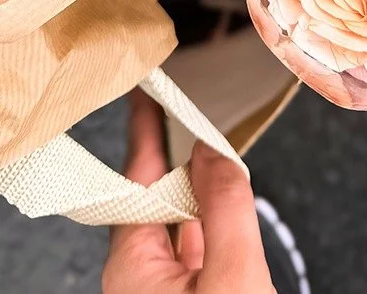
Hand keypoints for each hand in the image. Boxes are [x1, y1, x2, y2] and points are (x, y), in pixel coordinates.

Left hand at [102, 90, 275, 293]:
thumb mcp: (234, 276)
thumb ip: (225, 208)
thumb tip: (212, 150)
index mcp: (132, 268)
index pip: (135, 180)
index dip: (143, 131)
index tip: (144, 93)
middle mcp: (137, 278)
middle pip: (154, 197)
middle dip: (170, 152)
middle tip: (174, 106)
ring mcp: (160, 291)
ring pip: (175, 223)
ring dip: (193, 185)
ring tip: (203, 146)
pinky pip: (191, 247)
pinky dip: (206, 216)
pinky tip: (218, 199)